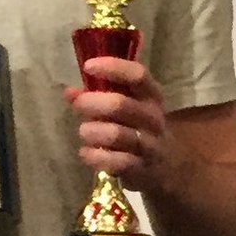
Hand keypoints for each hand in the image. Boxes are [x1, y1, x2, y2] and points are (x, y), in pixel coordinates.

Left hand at [64, 56, 169, 191]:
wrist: (165, 165)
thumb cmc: (137, 125)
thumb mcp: (126, 105)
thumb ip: (98, 95)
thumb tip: (69, 92)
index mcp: (151, 95)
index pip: (138, 75)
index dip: (113, 67)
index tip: (88, 66)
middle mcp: (153, 118)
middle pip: (121, 105)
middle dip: (93, 103)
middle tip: (78, 105)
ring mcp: (149, 144)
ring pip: (116, 134)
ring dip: (92, 131)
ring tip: (83, 131)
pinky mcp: (140, 168)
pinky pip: (115, 162)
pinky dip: (94, 156)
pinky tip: (85, 152)